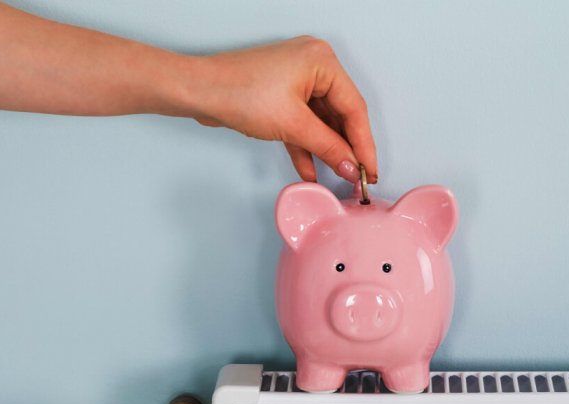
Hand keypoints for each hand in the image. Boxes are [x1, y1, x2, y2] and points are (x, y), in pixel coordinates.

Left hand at [189, 36, 377, 183]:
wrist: (198, 92)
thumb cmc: (237, 90)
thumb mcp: (292, 124)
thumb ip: (328, 147)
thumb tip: (351, 166)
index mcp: (322, 61)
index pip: (354, 108)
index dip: (364, 144)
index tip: (370, 171)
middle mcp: (313, 66)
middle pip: (340, 115)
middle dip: (346, 149)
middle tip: (358, 177)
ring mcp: (297, 80)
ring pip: (322, 122)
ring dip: (327, 151)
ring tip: (338, 177)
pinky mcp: (282, 96)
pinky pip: (304, 123)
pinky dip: (307, 146)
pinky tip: (312, 171)